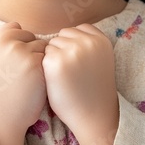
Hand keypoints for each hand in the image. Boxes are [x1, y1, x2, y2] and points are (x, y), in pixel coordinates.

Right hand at [0, 22, 46, 144]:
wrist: (1, 115)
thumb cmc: (0, 87)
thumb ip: (5, 40)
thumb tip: (20, 25)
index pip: (16, 26)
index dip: (19, 43)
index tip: (13, 60)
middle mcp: (7, 42)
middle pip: (32, 36)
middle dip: (31, 50)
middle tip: (21, 71)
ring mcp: (22, 52)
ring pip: (43, 46)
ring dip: (41, 60)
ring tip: (28, 77)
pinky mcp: (36, 63)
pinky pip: (49, 58)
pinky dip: (47, 69)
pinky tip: (36, 82)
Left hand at [42, 24, 118, 144]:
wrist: (94, 115)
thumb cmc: (92, 87)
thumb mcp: (99, 58)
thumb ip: (87, 42)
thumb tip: (63, 33)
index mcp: (101, 39)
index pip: (78, 29)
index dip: (75, 45)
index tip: (80, 62)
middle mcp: (88, 42)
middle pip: (63, 34)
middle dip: (63, 49)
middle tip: (72, 71)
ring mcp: (72, 51)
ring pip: (52, 44)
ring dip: (54, 57)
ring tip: (65, 76)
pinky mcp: (55, 61)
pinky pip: (43, 56)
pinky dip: (46, 68)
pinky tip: (57, 81)